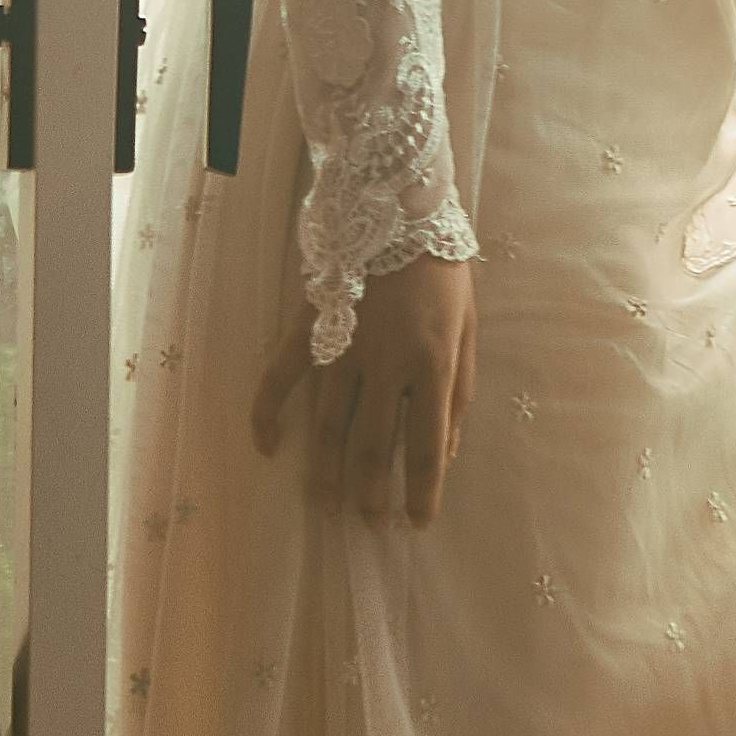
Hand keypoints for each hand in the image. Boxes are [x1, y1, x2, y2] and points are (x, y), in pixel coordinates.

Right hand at [251, 255, 476, 527]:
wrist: (400, 211)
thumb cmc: (443, 277)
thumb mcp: (468, 335)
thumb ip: (457, 397)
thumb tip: (445, 454)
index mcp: (431, 365)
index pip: (425, 447)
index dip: (422, 493)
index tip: (417, 524)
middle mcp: (385, 362)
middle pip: (372, 445)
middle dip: (371, 492)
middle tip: (368, 524)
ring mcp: (342, 345)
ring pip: (327, 423)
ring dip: (325, 470)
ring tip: (326, 505)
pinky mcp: (310, 328)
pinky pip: (282, 377)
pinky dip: (268, 413)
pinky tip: (267, 446)